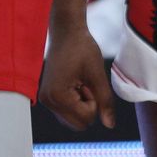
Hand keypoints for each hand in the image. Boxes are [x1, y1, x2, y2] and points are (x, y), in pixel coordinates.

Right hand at [38, 0, 115, 129]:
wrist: (66, 31)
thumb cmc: (82, 48)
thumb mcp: (97, 74)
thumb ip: (105, 101)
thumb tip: (110, 125)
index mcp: (57, 96)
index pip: (86, 119)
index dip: (94, 101)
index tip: (88, 81)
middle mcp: (47, 101)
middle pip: (79, 124)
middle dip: (88, 106)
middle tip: (85, 82)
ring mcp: (46, 99)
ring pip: (73, 119)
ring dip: (82, 103)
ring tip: (79, 81)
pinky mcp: (48, 96)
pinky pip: (67, 111)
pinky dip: (75, 100)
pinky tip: (74, 82)